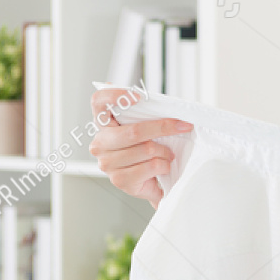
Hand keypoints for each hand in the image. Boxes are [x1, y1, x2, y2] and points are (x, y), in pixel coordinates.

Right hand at [88, 87, 191, 206]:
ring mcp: (107, 163)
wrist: (151, 184)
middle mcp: (100, 144)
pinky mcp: (119, 180)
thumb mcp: (146, 131)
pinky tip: (163, 167)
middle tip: (182, 126)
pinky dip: (164, 165)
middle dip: (163, 128)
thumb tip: (169, 107)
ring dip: (165, 152)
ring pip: (147, 149)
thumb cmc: (148, 153)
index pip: (98, 102)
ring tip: (167, 154)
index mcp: (103, 126)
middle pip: (134, 131)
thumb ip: (147, 116)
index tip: (138, 97)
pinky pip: (152, 165)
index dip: (114, 95)